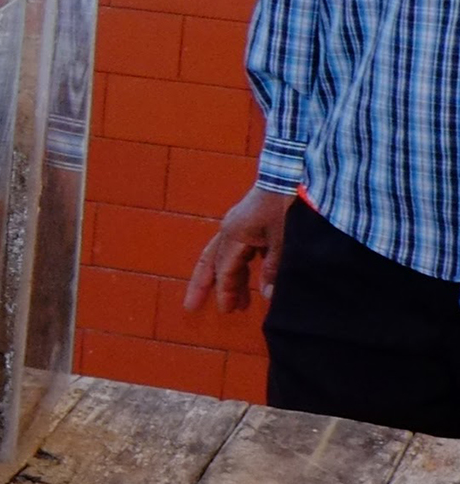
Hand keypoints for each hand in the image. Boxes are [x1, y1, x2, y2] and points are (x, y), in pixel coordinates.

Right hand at [183, 188, 292, 313]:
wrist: (291, 173)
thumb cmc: (286, 205)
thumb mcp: (283, 240)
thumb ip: (273, 268)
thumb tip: (267, 295)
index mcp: (235, 235)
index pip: (225, 269)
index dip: (225, 291)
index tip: (226, 311)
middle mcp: (230, 230)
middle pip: (210, 262)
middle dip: (202, 285)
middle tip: (192, 307)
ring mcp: (237, 224)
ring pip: (222, 256)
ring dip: (226, 279)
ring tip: (236, 303)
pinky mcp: (249, 221)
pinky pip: (238, 249)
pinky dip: (240, 266)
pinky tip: (251, 278)